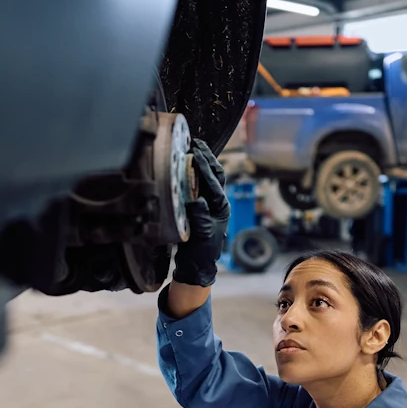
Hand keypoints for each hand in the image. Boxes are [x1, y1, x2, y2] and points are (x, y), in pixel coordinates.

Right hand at [171, 140, 229, 287]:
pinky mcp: (200, 206)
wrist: (196, 265)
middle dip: (207, 157)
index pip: (214, 182)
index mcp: (221, 207)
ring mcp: (209, 204)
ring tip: (193, 147)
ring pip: (208, 177)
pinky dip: (193, 172)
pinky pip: (198, 185)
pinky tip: (185, 164)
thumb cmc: (200, 252)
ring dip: (202, 162)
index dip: (205, 166)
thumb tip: (196, 200)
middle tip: (196, 142)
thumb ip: (200, 218)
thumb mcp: (201, 235)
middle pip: (215, 174)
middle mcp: (217, 203)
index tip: (196, 152)